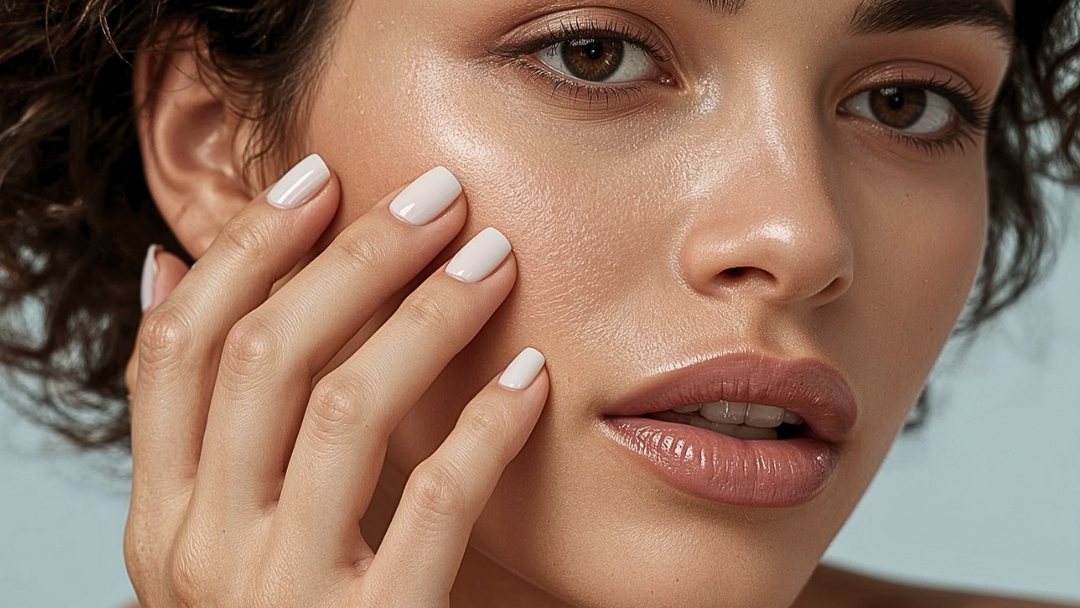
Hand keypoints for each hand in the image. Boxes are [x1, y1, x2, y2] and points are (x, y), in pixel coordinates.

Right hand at [123, 156, 547, 606]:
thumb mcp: (220, 532)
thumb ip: (205, 420)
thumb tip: (164, 266)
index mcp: (163, 520)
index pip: (177, 349)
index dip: (245, 251)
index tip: (318, 179)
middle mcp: (203, 553)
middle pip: (265, 355)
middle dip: (352, 255)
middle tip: (435, 193)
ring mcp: (281, 597)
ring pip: (343, 408)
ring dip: (424, 315)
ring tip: (491, 256)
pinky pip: (434, 503)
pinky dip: (483, 426)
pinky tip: (528, 376)